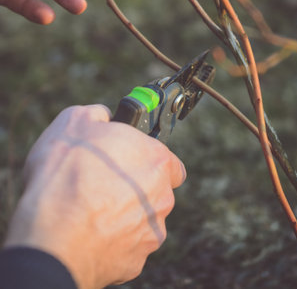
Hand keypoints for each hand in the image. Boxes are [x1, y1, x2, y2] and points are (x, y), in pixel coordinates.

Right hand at [4, 105, 185, 288]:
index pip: (166, 157)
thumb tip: (104, 116)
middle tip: (104, 182)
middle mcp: (162, 195)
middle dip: (134, 184)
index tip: (126, 158)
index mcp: (155, 158)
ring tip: (92, 207)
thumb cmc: (66, 174)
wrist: (52, 234)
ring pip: (142, 217)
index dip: (144, 156)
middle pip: (155, 188)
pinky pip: (128, 244)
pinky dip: (114, 238)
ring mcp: (151, 230)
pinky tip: (90, 230)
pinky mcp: (136, 260)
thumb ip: (99, 114)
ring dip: (125, 212)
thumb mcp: (75, 121)